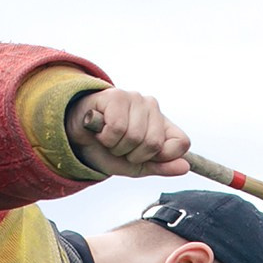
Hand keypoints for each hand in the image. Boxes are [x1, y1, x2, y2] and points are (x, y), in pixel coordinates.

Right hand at [65, 88, 192, 178]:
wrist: (77, 138)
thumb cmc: (108, 150)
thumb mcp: (136, 166)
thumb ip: (161, 166)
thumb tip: (185, 167)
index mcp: (163, 125)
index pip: (181, 143)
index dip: (163, 158)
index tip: (143, 157)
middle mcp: (153, 107)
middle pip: (154, 144)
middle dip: (132, 155)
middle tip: (120, 147)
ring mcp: (135, 99)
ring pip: (135, 136)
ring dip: (117, 147)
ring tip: (109, 138)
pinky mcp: (116, 95)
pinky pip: (117, 128)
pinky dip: (106, 137)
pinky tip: (101, 130)